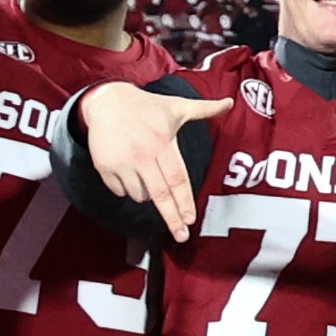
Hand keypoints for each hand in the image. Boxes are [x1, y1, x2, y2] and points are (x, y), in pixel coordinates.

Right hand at [80, 79, 237, 241]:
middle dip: (172, 218)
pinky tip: (128, 173)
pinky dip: (127, 189)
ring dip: (147, 195)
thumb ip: (204, 109)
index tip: (190, 220)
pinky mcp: (105, 167)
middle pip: (161, 194)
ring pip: (140, 195)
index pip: (177, 179)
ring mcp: (123, 162)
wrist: (106, 100)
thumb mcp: (176, 106)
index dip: (184, 202)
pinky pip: (120, 191)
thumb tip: (229, 103)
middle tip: (181, 235)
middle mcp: (143, 154)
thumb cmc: (146, 106)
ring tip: (147, 175)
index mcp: (162, 143)